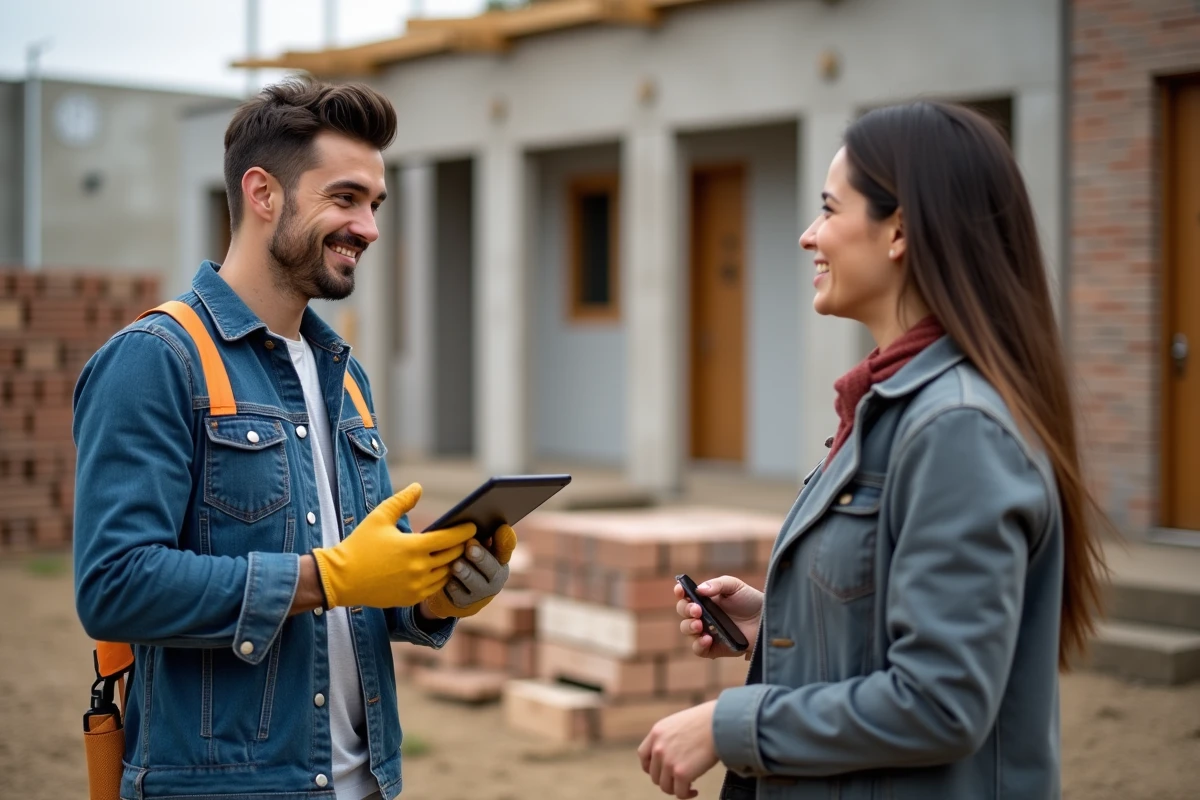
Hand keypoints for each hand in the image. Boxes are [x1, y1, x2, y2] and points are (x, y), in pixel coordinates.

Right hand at [312, 483, 476, 608]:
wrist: (340, 579)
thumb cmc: (360, 545)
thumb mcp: (379, 517)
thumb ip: (401, 501)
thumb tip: (418, 487)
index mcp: (413, 547)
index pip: (449, 538)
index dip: (464, 531)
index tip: (473, 525)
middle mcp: (419, 568)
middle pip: (452, 556)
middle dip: (462, 546)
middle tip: (471, 538)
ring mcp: (416, 586)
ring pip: (447, 573)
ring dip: (454, 563)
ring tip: (460, 552)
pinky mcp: (410, 598)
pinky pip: (436, 587)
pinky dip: (442, 577)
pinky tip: (444, 568)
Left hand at [422, 525, 516, 618]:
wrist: (459, 591)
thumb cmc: (467, 560)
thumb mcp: (475, 548)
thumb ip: (479, 536)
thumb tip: (472, 524)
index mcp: (500, 558)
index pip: (507, 547)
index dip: (505, 539)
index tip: (500, 528)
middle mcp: (496, 577)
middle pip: (492, 568)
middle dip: (481, 557)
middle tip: (470, 547)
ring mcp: (482, 593)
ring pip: (475, 583)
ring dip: (465, 572)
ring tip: (456, 564)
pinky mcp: (465, 603)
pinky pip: (459, 595)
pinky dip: (452, 585)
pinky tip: (446, 579)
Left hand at [637, 701, 719, 798]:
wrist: (720, 723)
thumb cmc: (706, 722)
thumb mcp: (679, 724)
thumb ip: (670, 738)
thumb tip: (672, 756)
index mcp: (657, 733)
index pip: (643, 756)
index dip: (650, 767)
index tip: (662, 771)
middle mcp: (658, 748)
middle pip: (654, 775)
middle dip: (667, 779)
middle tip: (680, 780)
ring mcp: (668, 762)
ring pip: (665, 787)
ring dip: (676, 789)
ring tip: (688, 786)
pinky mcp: (681, 773)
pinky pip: (679, 793)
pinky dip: (687, 794)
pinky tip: (695, 791)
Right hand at [675, 576, 762, 658]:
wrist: (767, 620)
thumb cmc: (751, 600)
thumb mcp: (735, 586)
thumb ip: (718, 584)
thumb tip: (699, 590)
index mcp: (704, 599)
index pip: (686, 595)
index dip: (680, 592)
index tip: (680, 590)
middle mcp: (702, 615)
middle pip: (683, 613)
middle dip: (685, 610)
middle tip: (697, 610)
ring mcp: (707, 632)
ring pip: (687, 630)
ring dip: (689, 627)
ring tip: (699, 625)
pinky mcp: (714, 648)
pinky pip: (699, 650)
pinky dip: (698, 645)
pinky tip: (707, 639)